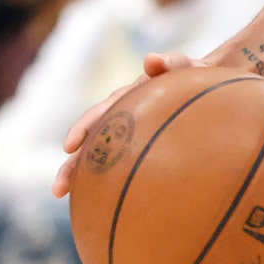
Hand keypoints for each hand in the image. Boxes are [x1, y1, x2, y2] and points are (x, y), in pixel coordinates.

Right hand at [53, 51, 198, 197]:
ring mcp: (129, 132)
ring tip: (65, 197)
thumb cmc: (195, 75)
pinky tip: (102, 204)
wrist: (205, 83)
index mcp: (128, 98)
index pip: (101, 113)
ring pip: (101, 157)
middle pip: (92, 142)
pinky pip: (121, 166)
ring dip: (83, 176)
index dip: (84, 128)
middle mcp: (121, 116)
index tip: (68, 146)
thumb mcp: (187, 67)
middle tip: (58, 188)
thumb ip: (172, 62)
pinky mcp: (139, 147)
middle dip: (73, 165)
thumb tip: (152, 59)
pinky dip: (110, 182)